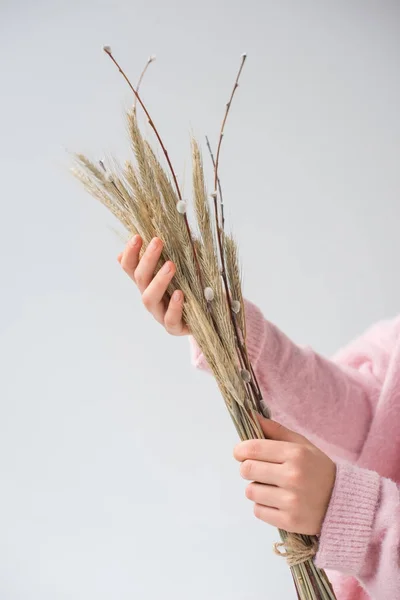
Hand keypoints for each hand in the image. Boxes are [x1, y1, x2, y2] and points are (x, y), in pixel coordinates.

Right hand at [118, 235, 188, 335]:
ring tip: (171, 265)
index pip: (130, 267)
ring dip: (158, 280)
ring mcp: (160, 314)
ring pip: (149, 298)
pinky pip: (170, 320)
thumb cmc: (195, 286)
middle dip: (147, 259)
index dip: (131, 253)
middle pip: (140, 279)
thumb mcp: (185, 266)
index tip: (138, 237)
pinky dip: (173, 307)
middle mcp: (151, 297)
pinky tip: (180, 294)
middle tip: (157, 242)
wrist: (210, 316)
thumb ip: (173, 253)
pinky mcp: (175, 327)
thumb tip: (160, 235)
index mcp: (148, 282)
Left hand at [234, 415, 335, 535]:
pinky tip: (277, 502)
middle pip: (247, 469)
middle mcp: (293, 476)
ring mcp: (291, 501)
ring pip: (250, 491)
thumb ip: (275, 430)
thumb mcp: (302, 445)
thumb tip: (250, 415)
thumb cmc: (318, 469)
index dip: (240, 450)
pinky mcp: (289, 522)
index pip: (253, 448)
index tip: (240, 453)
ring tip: (272, 487)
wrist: (344, 503)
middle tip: (258, 470)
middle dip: (248, 469)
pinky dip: (263, 506)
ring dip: (256, 488)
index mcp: (296, 454)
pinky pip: (258, 511)